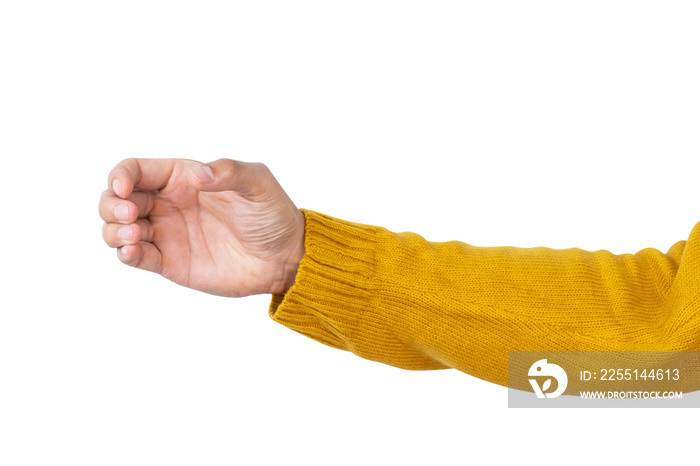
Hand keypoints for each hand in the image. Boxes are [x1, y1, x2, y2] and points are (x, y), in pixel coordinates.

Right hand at [99, 158, 304, 296]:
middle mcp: (168, 203)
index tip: (124, 189)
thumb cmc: (272, 215)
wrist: (284, 257)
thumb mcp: (258, 184)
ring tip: (133, 235)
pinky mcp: (170, 262)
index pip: (136, 170)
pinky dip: (125, 254)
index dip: (120, 176)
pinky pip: (136, 257)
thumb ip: (229, 172)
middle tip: (129, 216)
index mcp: (182, 178)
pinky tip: (132, 252)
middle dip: (111, 204)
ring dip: (112, 231)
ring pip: (118, 228)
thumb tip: (197, 174)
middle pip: (117, 198)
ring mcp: (167, 233)